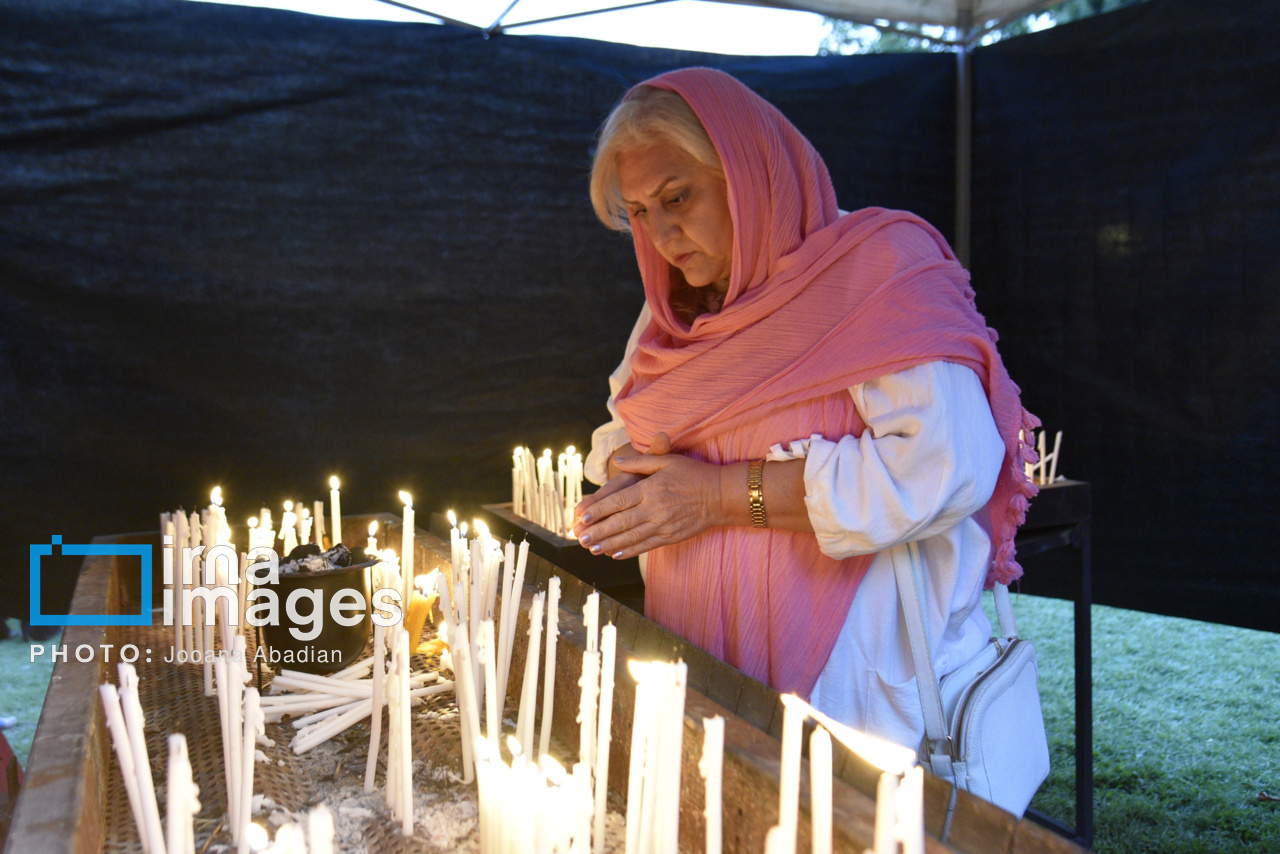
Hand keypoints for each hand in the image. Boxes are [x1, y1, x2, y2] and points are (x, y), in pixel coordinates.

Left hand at [572, 432, 724, 559]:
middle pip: (620, 522)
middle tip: (580, 537)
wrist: (721, 495)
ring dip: (609, 544)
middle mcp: (655, 509)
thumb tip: (616, 460)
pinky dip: (629, 551)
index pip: (619, 501)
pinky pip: (646, 546)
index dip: (599, 510)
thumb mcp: (667, 461)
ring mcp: (663, 525)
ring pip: (631, 538)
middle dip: (598, 531)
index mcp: (651, 489)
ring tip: (592, 548)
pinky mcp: (670, 537)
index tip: (583, 516)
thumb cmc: (693, 474)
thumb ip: (640, 461)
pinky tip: (615, 554)